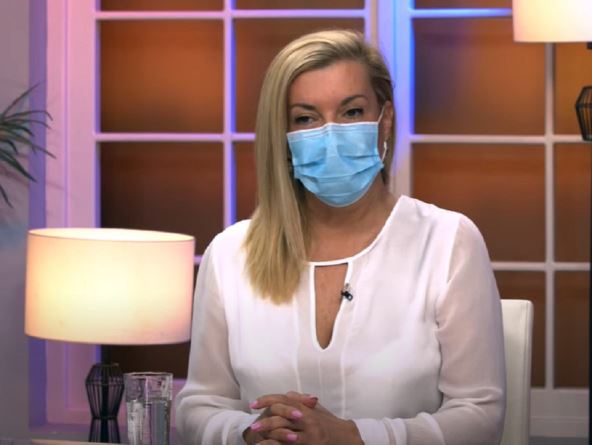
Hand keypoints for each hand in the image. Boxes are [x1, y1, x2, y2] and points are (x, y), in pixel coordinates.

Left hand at [247, 392, 362, 443]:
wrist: (346, 437)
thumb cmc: (328, 422)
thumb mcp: (315, 408)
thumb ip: (300, 400)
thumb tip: (285, 393)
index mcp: (305, 408)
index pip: (282, 400)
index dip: (266, 400)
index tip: (253, 404)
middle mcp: (307, 420)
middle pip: (281, 418)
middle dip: (265, 422)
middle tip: (253, 426)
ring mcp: (309, 435)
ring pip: (283, 435)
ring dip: (268, 439)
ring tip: (257, 441)